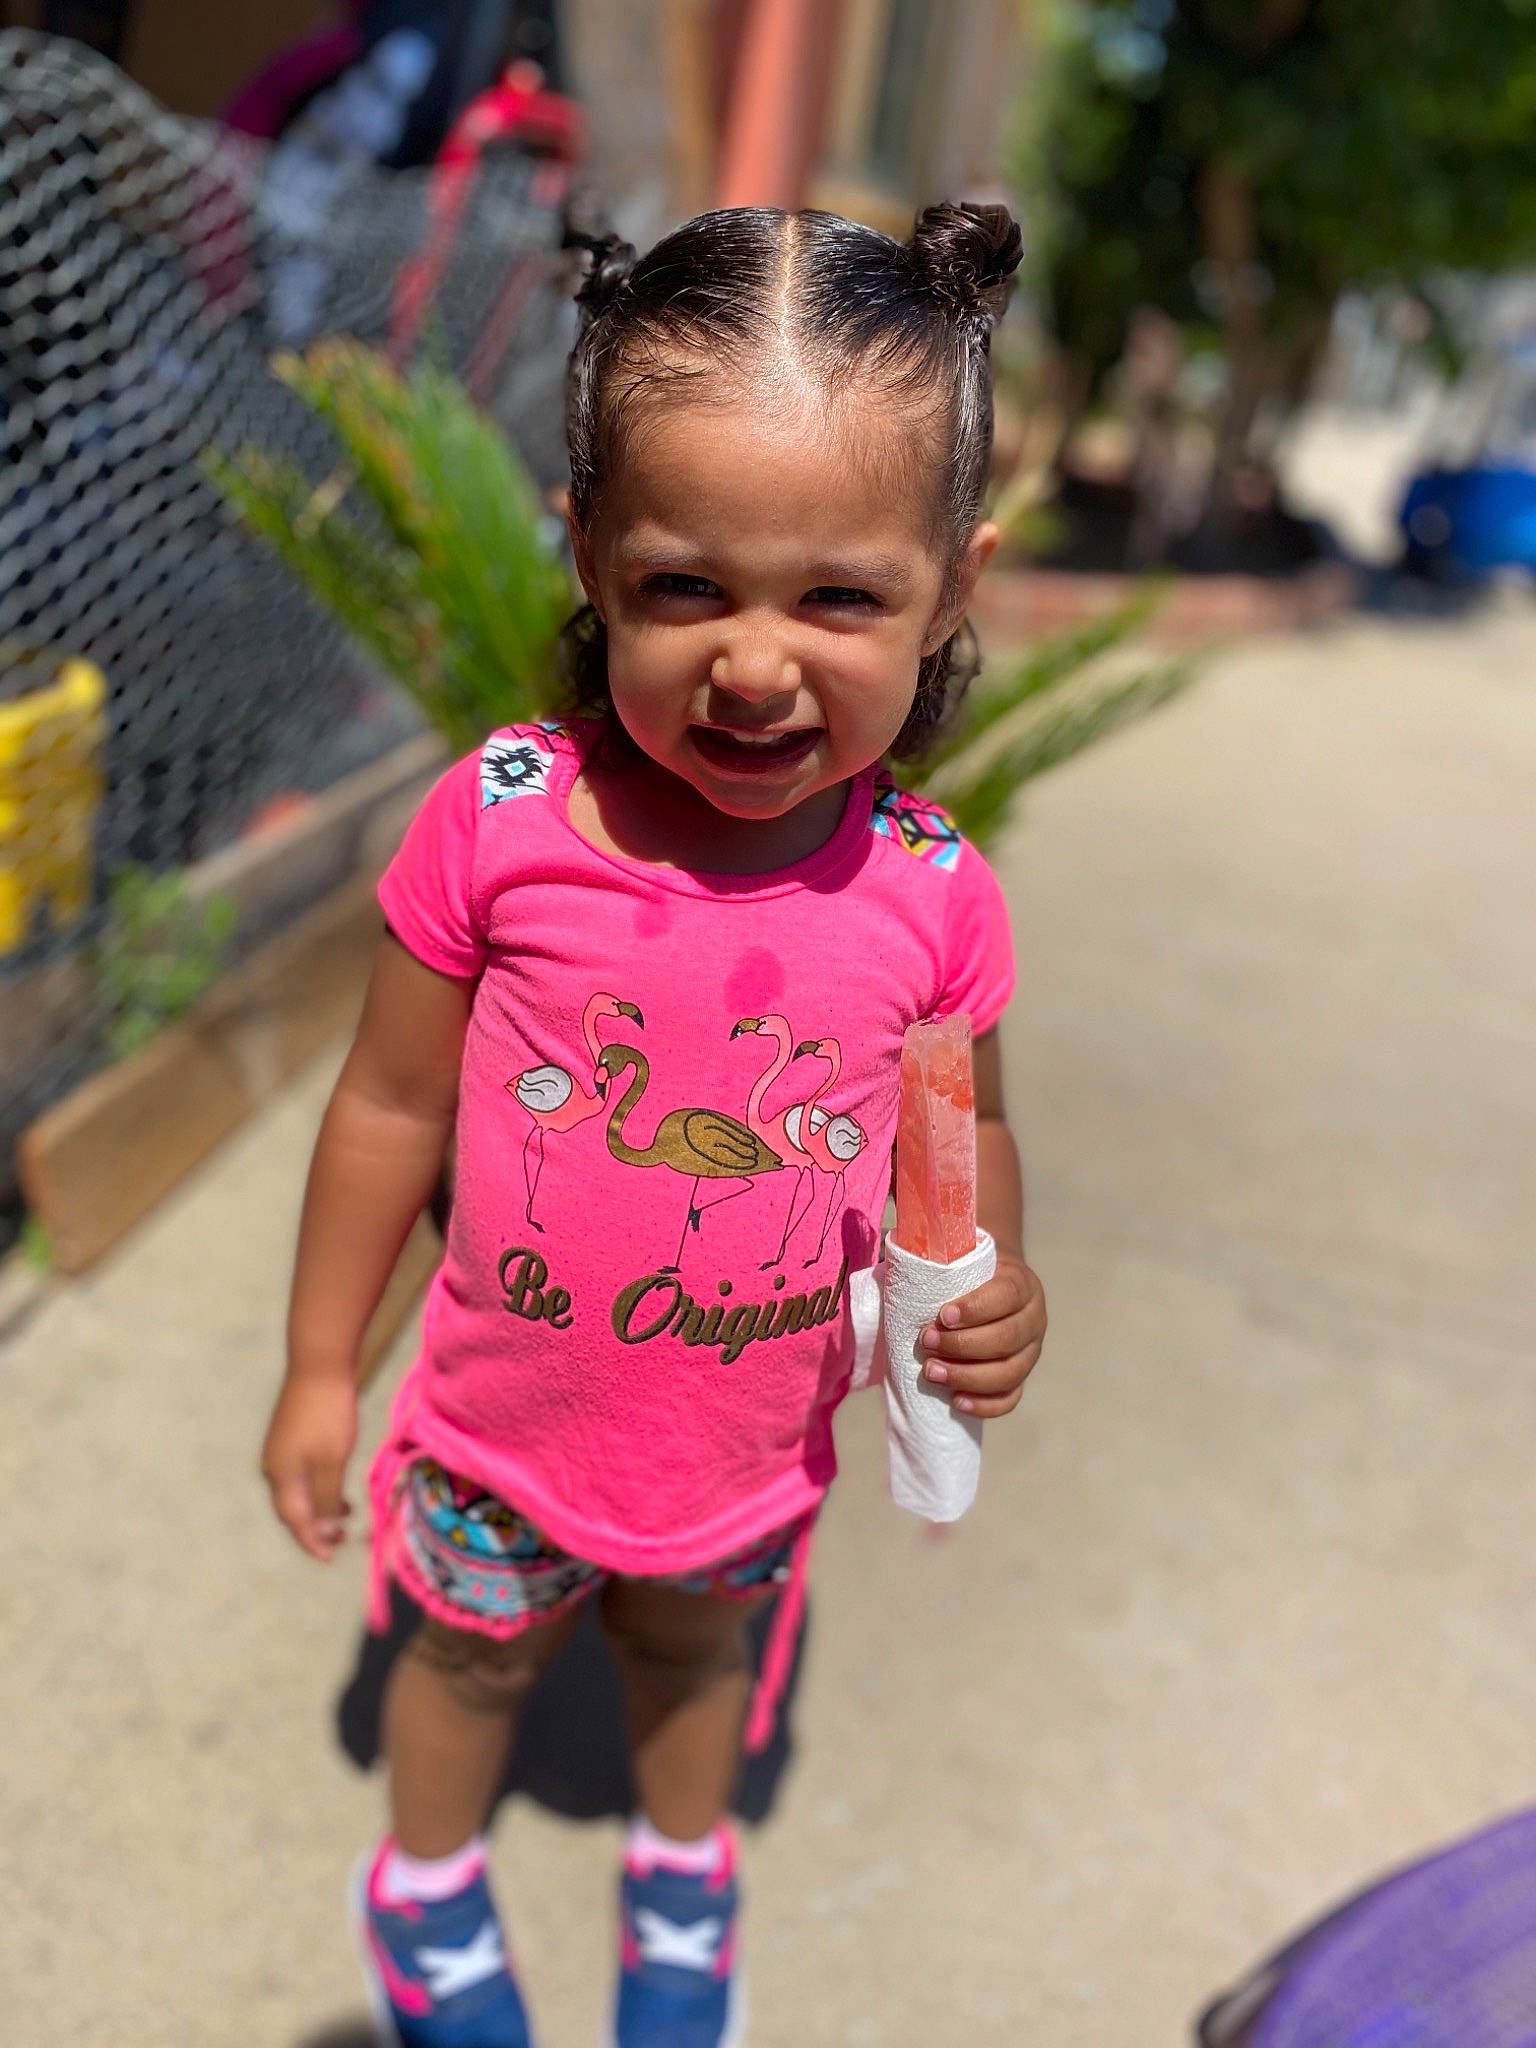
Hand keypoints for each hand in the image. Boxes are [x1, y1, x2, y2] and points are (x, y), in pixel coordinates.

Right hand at [260, 1372, 357, 1559]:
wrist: (319, 1365)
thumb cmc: (328, 1414)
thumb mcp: (331, 1461)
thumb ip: (324, 1498)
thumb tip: (320, 1530)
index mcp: (281, 1476)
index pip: (294, 1520)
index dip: (312, 1541)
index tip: (330, 1557)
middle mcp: (274, 1466)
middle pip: (292, 1509)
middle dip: (314, 1528)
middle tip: (340, 1541)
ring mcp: (281, 1449)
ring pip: (299, 1491)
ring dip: (320, 1507)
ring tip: (346, 1515)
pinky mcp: (291, 1436)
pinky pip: (303, 1474)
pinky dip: (320, 1487)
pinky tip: (339, 1487)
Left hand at [920, 1253, 1045, 1418]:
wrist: (992, 1283)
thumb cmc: (968, 1272)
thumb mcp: (962, 1259)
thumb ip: (940, 1265)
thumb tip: (899, 1272)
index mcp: (1022, 1285)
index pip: (1006, 1296)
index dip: (975, 1308)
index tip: (942, 1316)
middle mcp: (1034, 1319)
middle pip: (1006, 1339)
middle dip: (962, 1345)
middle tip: (925, 1343)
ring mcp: (1031, 1352)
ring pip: (1009, 1373)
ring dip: (967, 1376)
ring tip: (931, 1372)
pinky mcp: (1022, 1377)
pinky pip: (1010, 1398)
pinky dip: (984, 1404)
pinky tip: (956, 1401)